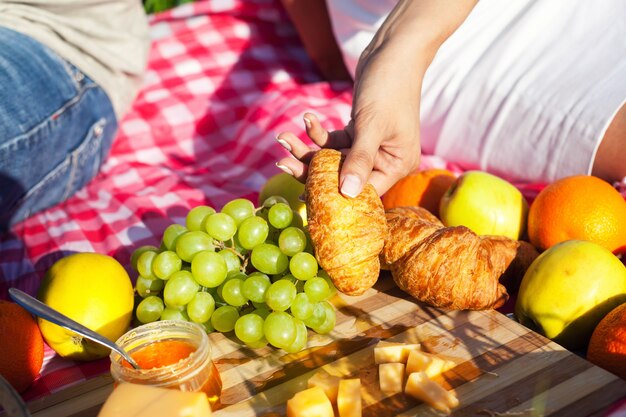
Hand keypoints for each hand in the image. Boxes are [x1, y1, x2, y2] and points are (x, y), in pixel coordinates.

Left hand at [276, 0, 476, 196]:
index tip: (304, 197)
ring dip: (308, 148)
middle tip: (282, 164)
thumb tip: (347, 194)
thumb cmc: (388, 87)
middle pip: (343, 176)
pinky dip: (318, 131)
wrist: (392, 51)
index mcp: (396, 165)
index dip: (335, 195)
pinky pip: (334, 141)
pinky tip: (306, 118)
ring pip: (334, 158)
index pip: (364, 191)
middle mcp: (385, 160)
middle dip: (312, 169)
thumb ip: (358, 160)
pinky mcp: (358, 133)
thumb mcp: (371, 125)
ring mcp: (370, 147)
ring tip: (283, 137)